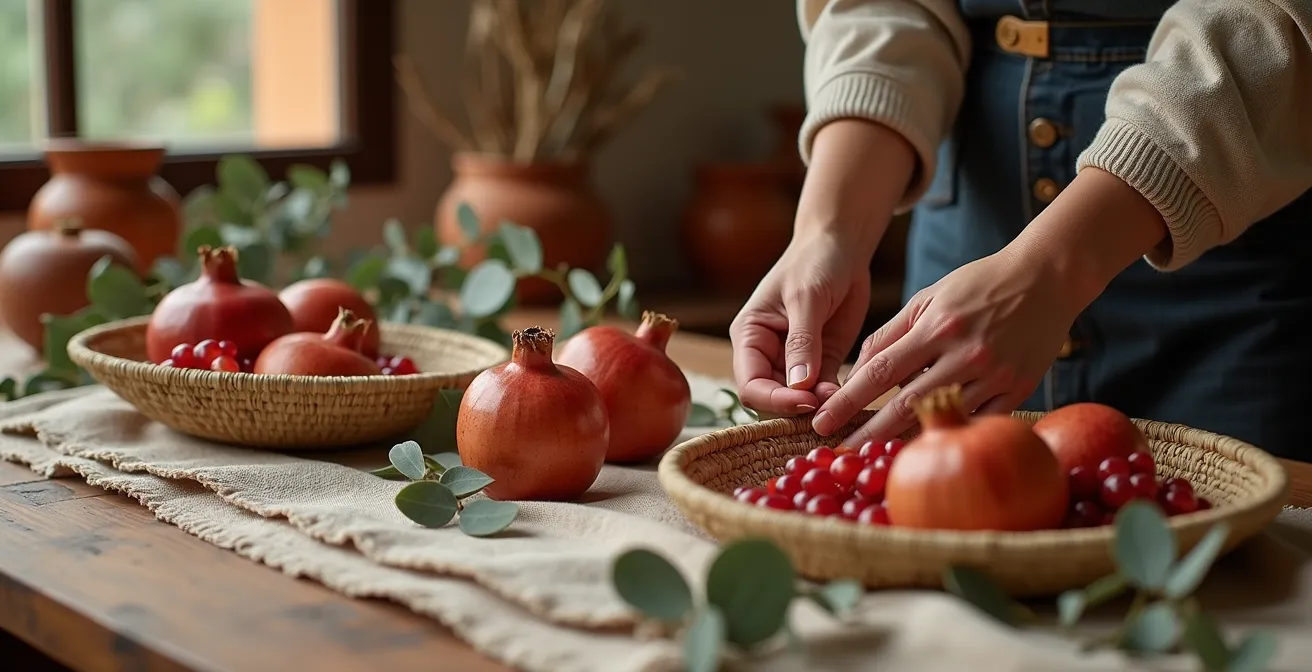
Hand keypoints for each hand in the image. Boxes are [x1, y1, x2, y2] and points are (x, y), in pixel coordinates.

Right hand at [730, 231, 871, 415]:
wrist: (842, 246)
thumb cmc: (815, 262)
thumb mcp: (806, 298)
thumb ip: (802, 342)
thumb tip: (799, 386)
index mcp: (750, 336)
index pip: (751, 384)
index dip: (774, 400)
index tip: (807, 401)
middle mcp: (767, 354)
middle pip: (772, 399)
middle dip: (798, 407)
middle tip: (829, 406)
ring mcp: (795, 361)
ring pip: (799, 400)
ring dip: (819, 406)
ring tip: (843, 400)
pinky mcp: (822, 362)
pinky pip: (824, 391)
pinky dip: (835, 398)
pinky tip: (852, 395)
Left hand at [812, 247, 1081, 445]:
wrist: (1046, 278)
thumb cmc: (978, 286)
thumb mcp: (928, 298)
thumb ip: (890, 334)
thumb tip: (856, 372)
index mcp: (938, 327)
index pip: (881, 371)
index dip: (849, 401)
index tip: (823, 422)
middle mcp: (965, 353)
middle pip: (907, 404)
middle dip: (868, 433)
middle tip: (840, 453)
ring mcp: (996, 375)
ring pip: (943, 419)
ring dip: (906, 441)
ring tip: (875, 459)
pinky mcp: (1020, 390)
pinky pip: (979, 423)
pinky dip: (953, 437)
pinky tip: (929, 451)